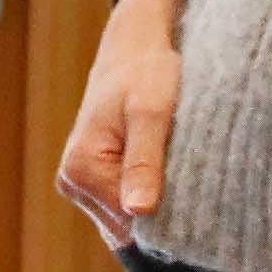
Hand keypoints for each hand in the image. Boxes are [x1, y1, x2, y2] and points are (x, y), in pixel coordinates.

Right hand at [55, 0, 185, 257]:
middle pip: (128, 226)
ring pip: (130, 219)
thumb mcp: (151, 112)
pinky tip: (169, 174)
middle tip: (195, 183)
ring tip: (181, 172)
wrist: (135, 45)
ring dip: (159, 205)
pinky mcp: (97, 179)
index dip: (169, 218)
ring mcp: (82, 183)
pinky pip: (128, 204)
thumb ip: (144, 162)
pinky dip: (152, 196)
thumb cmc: (145, 71)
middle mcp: (73, 182)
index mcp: (82, 169)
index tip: (199, 199)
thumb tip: (138, 212)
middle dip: (163, 212)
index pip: (131, 224)